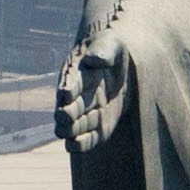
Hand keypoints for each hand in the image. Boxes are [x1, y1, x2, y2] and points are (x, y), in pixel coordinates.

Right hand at [57, 31, 129, 152]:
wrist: (124, 66)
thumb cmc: (113, 50)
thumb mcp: (112, 43)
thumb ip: (103, 50)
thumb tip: (95, 59)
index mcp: (75, 74)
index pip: (70, 82)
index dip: (68, 88)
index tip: (65, 94)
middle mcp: (76, 96)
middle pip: (67, 109)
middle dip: (65, 113)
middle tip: (65, 116)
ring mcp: (85, 112)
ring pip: (72, 126)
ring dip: (71, 130)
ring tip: (69, 133)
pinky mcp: (98, 126)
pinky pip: (87, 139)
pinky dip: (80, 144)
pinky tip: (75, 146)